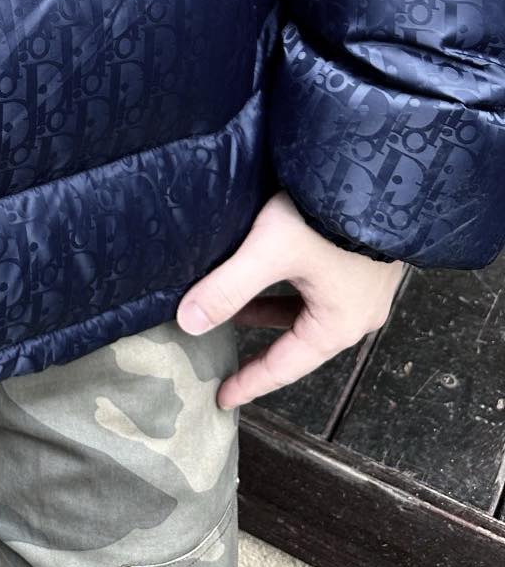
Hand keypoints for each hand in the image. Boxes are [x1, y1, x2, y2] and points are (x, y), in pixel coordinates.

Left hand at [177, 190, 403, 410]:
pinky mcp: (358, 257)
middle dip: (257, 344)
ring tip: (229, 304)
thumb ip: (227, 287)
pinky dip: (282, 287)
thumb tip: (187, 322)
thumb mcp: (270, 251)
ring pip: (303, 309)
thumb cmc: (328, 213)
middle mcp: (356, 312)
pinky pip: (314, 286)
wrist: (379, 169)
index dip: (250, 382)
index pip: (285, 368)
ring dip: (266, 309)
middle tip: (220, 351)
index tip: (222, 398)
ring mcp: (360, 285)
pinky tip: (260, 269)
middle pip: (295, 340)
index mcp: (339, 325)